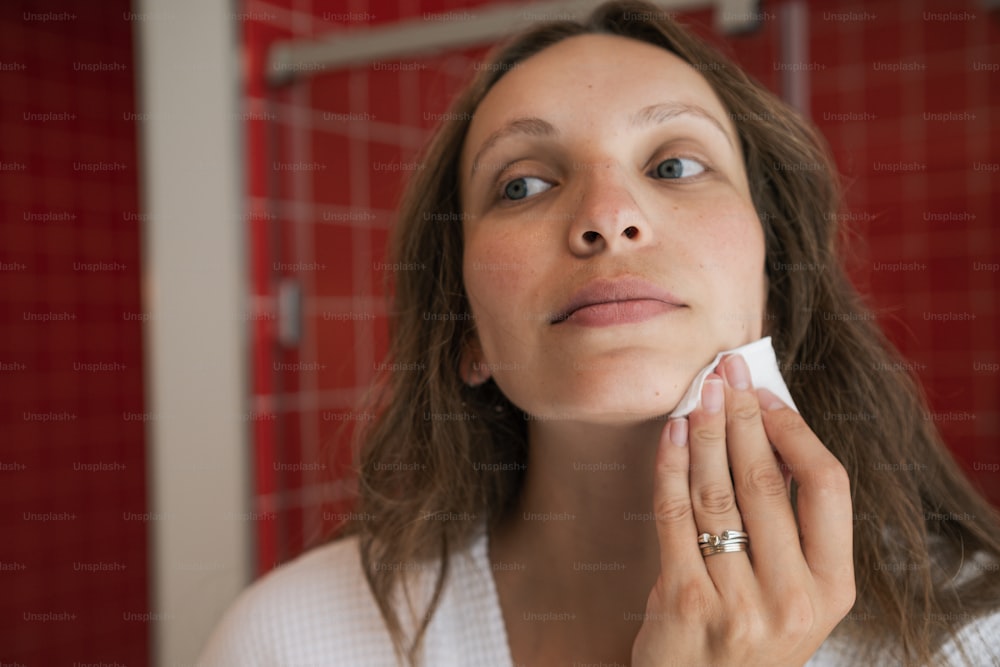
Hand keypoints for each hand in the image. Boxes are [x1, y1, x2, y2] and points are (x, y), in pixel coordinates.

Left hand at [631, 354, 854, 666]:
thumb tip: (770, 426)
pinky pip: (673, 516)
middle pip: (766, 481)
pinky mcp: (683, 603)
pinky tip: (669, 434)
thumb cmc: (749, 630)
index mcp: (833, 589)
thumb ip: (791, 525)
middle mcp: (792, 599)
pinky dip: (669, 466)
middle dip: (742, 416)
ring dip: (703, 432)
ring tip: (697, 393)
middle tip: (726, 372)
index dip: (794, 431)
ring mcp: (737, 605)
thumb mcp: (792, 590)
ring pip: (716, 493)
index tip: (767, 395)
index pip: (827, 486)